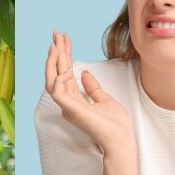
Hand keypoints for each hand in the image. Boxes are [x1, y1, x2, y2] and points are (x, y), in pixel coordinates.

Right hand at [45, 31, 134, 153]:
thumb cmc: (116, 125)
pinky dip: (58, 78)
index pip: (65, 73)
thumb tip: (85, 73)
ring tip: (55, 44)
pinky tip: (62, 65)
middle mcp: (68, 102)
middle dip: (57, 52)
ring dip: (53, 61)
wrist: (122, 140)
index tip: (64, 39)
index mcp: (75, 100)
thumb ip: (93, 87)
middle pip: (57, 73)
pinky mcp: (71, 110)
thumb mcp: (105, 99)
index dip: (64, 55)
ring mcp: (68, 107)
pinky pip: (57, 92)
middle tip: (56, 34)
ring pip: (52, 80)